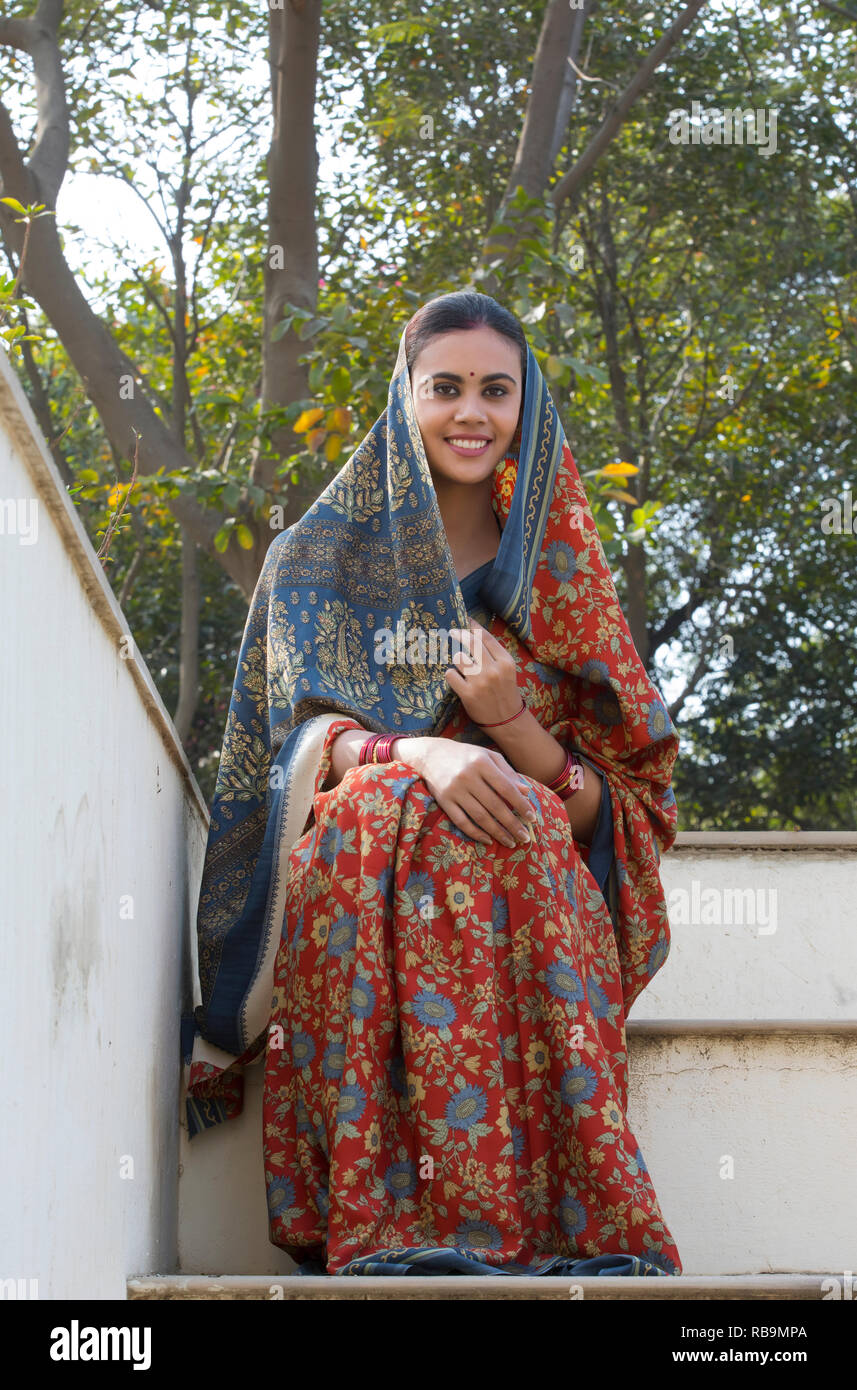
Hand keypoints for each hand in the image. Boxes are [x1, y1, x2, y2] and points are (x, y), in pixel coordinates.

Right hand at [395, 736, 536, 847]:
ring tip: (510, 842)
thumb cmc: (466, 755)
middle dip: (512, 824)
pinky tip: (488, 840)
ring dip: (497, 832)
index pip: (506, 788)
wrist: (430, 754)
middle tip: (525, 838)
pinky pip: (461, 821)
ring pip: (479, 816)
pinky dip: (475, 833)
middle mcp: (468, 776)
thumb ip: (507, 772)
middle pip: (494, 805)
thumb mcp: (488, 756)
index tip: (532, 818)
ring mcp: (454, 789)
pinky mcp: (443, 800)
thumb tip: (526, 791)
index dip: (521, 805)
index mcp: (482, 762)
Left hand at [443, 619, 521, 727]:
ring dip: (457, 660)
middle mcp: (493, 670)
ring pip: (459, 658)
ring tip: (461, 665)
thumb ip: (493, 654)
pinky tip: (456, 678)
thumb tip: (473, 633)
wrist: (507, 720)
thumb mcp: (506, 670)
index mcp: (506, 662)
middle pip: (471, 642)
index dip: (473, 626)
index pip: (486, 637)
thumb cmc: (505, 692)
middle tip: (452, 632)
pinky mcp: (468, 694)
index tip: (465, 620)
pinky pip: (450, 675)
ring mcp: (480, 682)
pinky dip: (451, 675)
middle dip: (459, 634)